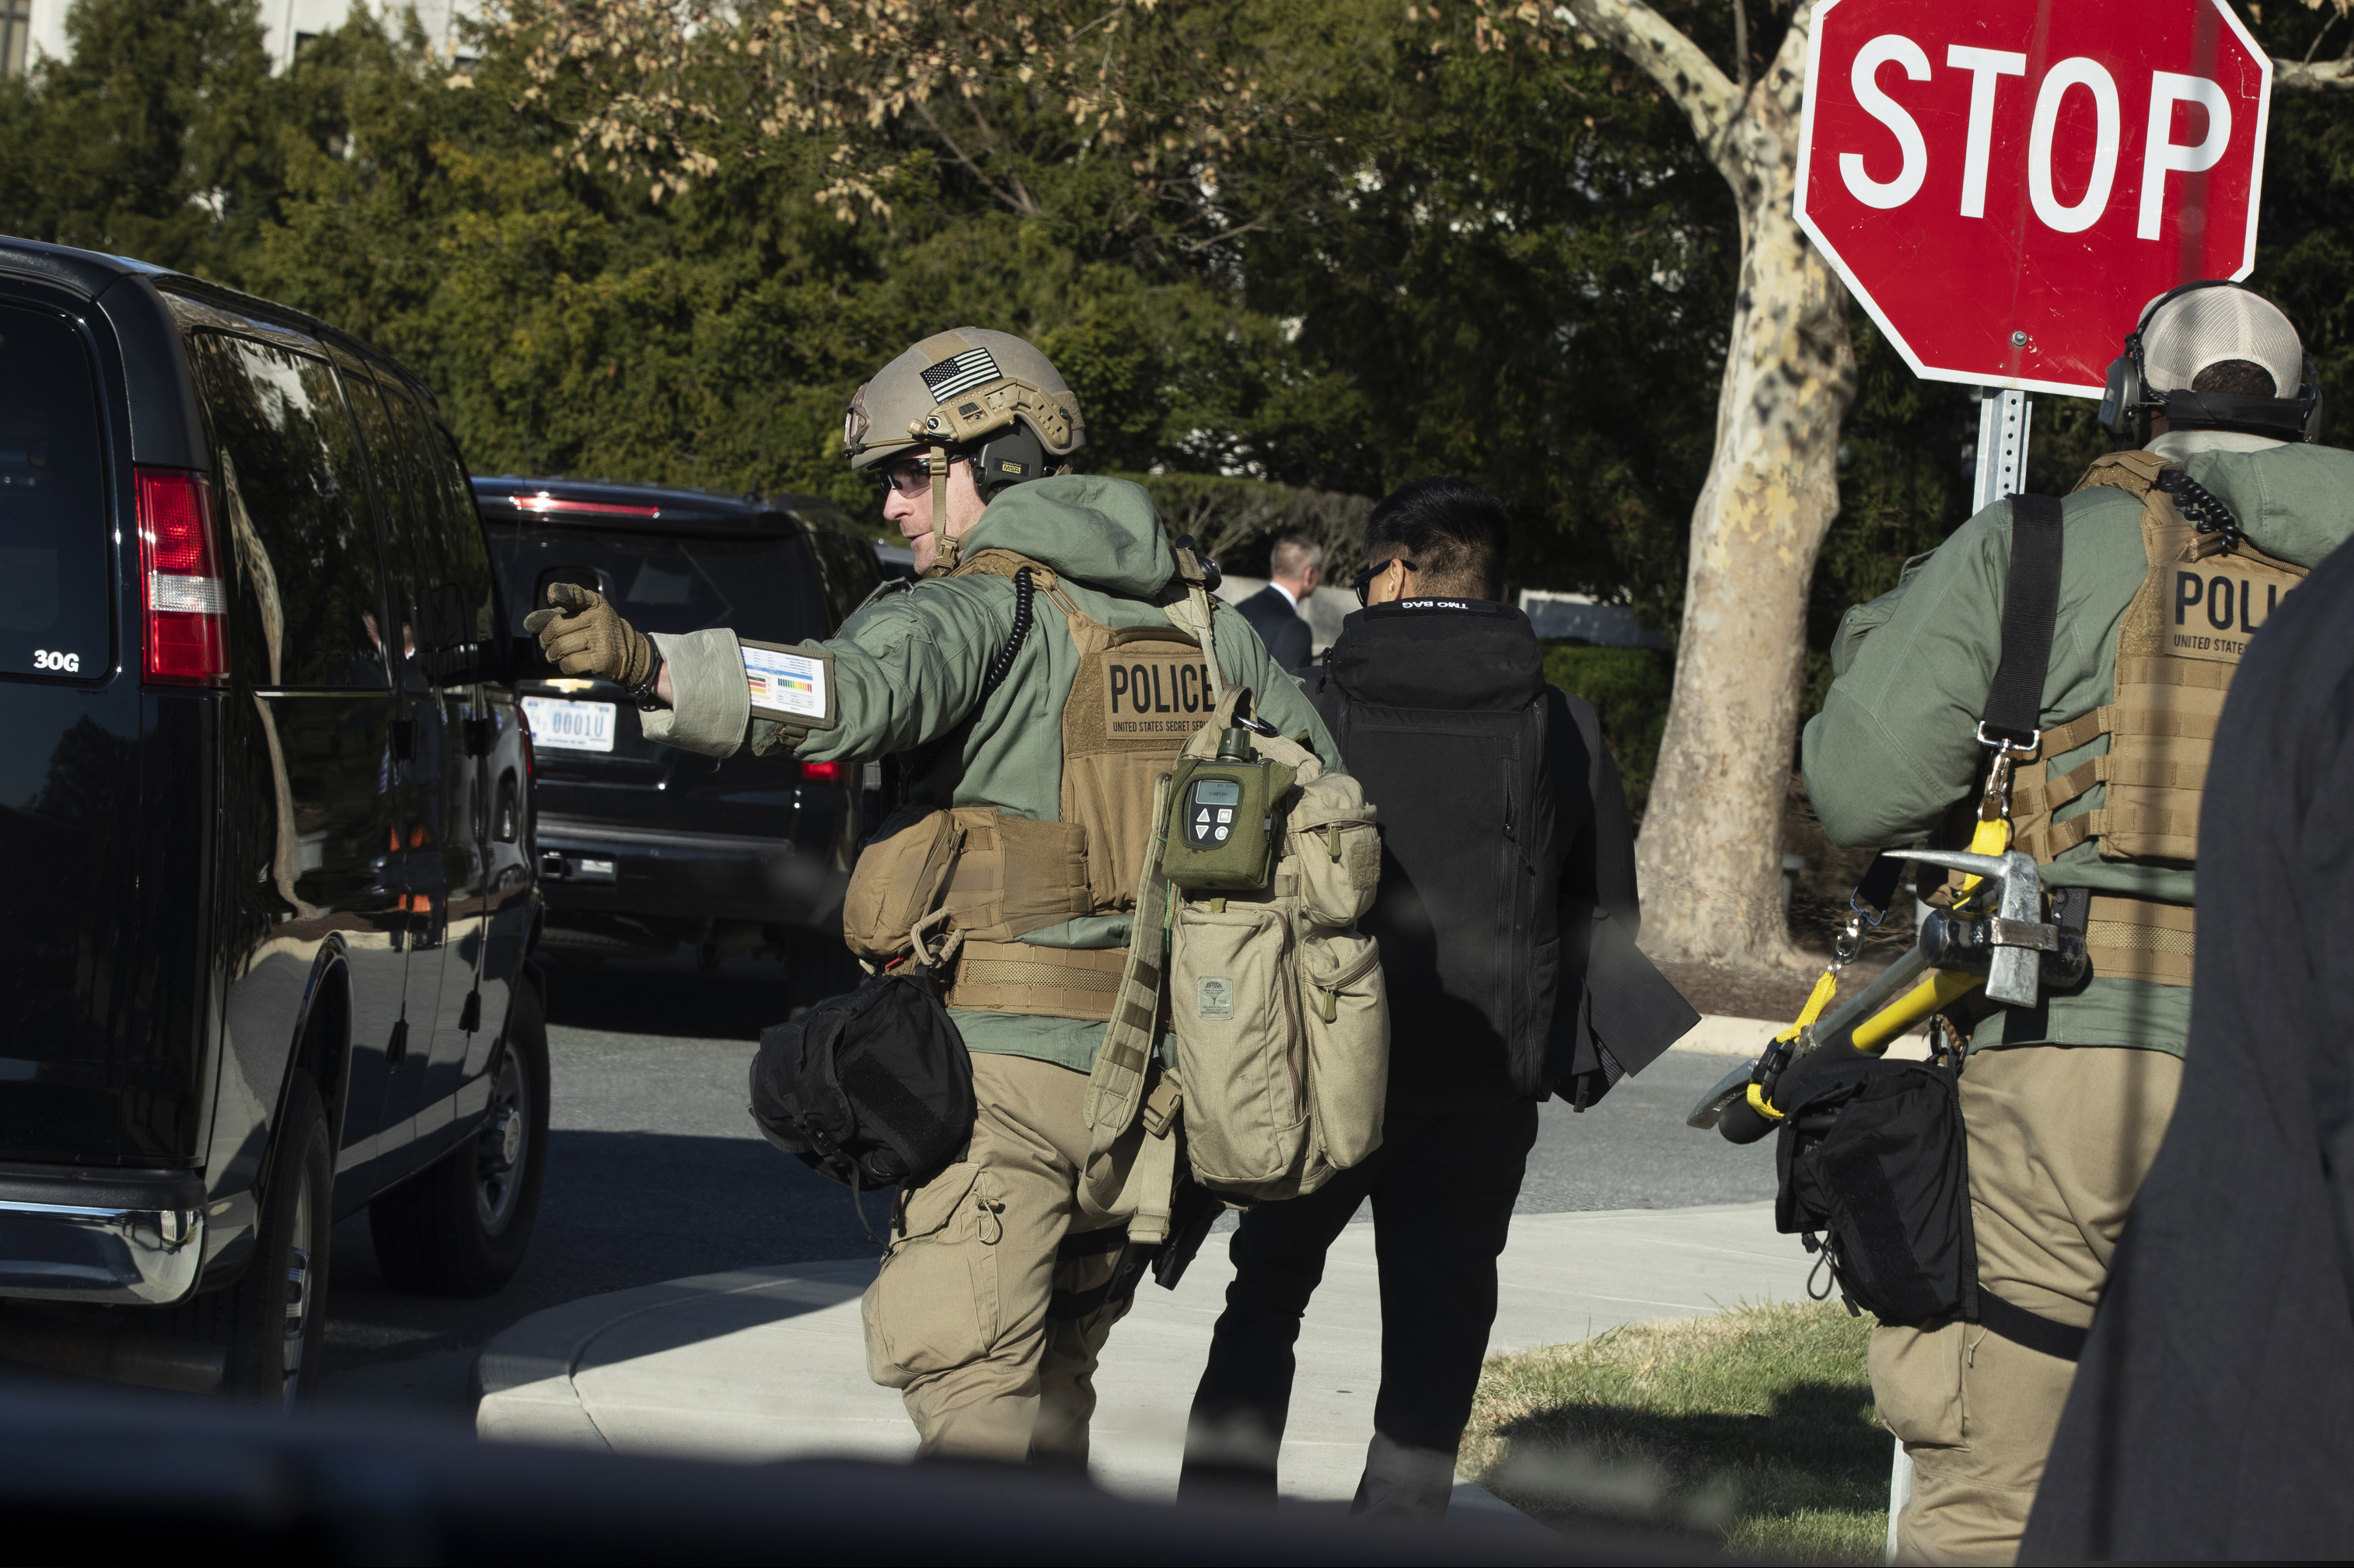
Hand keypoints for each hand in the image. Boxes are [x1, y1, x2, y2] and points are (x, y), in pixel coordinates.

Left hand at [523, 582, 654, 686]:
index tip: (552, 594)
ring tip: (558, 654)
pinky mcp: (602, 659)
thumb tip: (529, 623)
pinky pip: (569, 663)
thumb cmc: (594, 632)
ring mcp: (602, 639)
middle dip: (547, 639)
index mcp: (593, 603)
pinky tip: (571, 662)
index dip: (561, 593)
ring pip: (561, 648)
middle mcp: (599, 618)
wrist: (625, 653)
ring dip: (553, 655)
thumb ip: (553, 617)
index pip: (574, 594)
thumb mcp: (577, 618)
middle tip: (549, 644)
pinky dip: (565, 665)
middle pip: (556, 628)